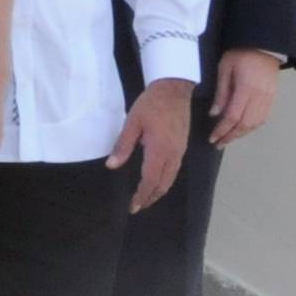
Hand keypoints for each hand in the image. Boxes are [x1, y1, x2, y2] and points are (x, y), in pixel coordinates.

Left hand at [111, 75, 195, 210]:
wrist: (174, 88)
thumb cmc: (151, 104)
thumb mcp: (132, 122)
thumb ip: (123, 145)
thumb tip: (112, 165)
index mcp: (159, 150)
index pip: (150, 180)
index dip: (142, 195)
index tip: (133, 206)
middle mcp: (173, 154)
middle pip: (163, 184)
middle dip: (151, 197)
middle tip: (138, 206)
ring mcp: (180, 151)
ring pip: (171, 178)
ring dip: (159, 190)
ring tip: (147, 197)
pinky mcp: (182, 146)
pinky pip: (175, 170)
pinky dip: (165, 180)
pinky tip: (158, 180)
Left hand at [211, 48, 282, 144]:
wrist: (264, 44)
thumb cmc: (240, 53)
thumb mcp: (225, 68)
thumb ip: (221, 92)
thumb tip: (214, 114)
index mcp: (246, 88)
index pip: (233, 116)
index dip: (222, 130)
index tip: (213, 138)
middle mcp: (259, 96)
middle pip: (245, 124)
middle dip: (231, 136)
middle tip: (219, 143)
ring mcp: (268, 98)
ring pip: (256, 124)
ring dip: (241, 134)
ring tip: (228, 138)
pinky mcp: (273, 97)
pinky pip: (263, 118)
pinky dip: (252, 127)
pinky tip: (242, 129)